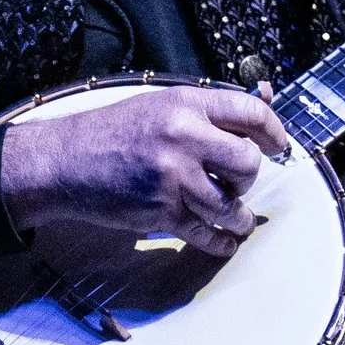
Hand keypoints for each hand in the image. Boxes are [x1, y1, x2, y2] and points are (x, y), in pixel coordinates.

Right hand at [0, 84, 289, 257]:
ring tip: (233, 213)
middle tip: (238, 179)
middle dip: (249, 176)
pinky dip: (221, 241)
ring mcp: (173, 179)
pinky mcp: (161, 213)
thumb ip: (208, 109)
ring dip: (238, 214)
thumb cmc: (113, 131)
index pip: (251, 113)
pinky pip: (206, 234)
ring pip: (230, 204)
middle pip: (248, 163)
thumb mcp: (161, 104)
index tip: (279, 146)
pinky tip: (225, 240)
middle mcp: (183, 139)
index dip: (274, 132)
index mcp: (185, 105)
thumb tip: (263, 103)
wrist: (65, 162)